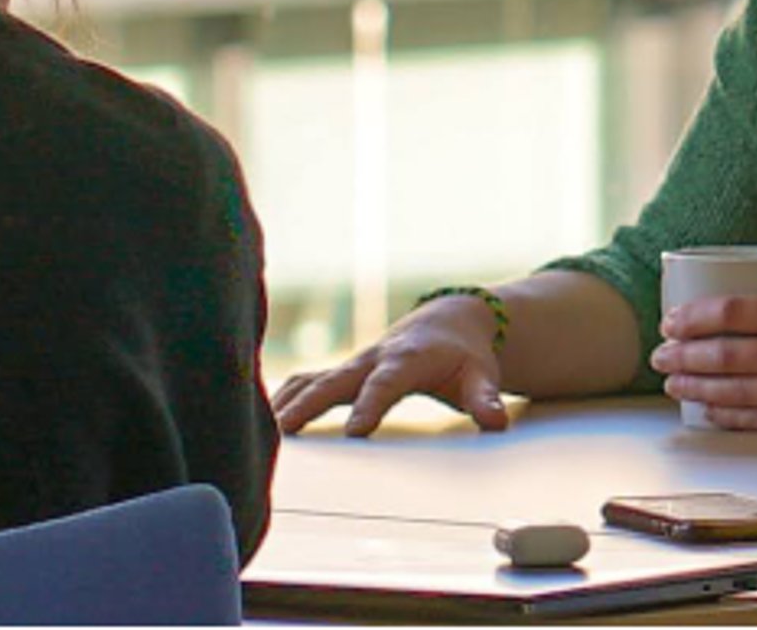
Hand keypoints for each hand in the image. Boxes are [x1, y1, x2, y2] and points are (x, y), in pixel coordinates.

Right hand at [271, 295, 510, 436]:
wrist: (449, 322)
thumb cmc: (465, 356)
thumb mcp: (481, 375)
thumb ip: (486, 398)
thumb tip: (495, 420)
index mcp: (406, 360)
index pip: (385, 385)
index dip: (370, 406)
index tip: (354, 433)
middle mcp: (373, 359)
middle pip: (334, 381)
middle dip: (309, 405)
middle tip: (284, 430)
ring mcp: (354, 364)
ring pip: (312, 379)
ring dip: (286, 401)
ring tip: (260, 429)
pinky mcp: (343, 372)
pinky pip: (307, 382)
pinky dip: (284, 397)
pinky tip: (262, 419)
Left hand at [655, 294, 756, 431]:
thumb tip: (736, 322)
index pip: (735, 310)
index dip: (694, 317)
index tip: (671, 320)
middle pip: (727, 352)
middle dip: (684, 355)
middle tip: (659, 355)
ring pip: (737, 388)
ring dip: (697, 386)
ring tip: (672, 383)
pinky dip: (729, 416)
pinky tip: (707, 410)